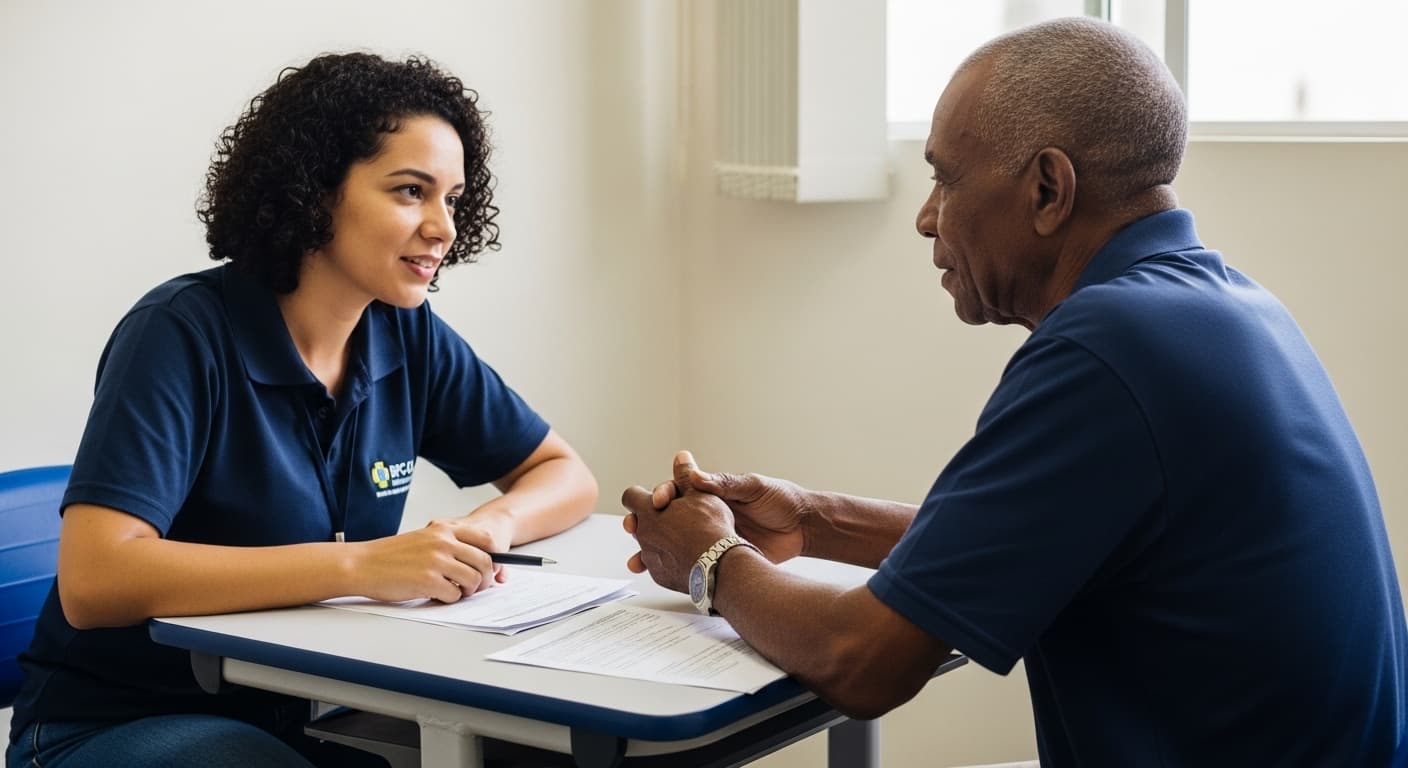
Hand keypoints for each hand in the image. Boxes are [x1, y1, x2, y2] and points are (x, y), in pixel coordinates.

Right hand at [348, 519, 499, 603]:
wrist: (361, 564)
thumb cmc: (390, 555)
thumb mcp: (424, 538)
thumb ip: (449, 544)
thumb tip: (476, 560)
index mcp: (444, 529)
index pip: (485, 539)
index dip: (493, 556)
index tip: (491, 567)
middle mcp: (444, 542)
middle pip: (485, 562)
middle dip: (485, 578)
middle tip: (476, 586)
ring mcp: (437, 561)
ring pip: (474, 580)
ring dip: (469, 591)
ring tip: (455, 591)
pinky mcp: (428, 581)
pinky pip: (455, 595)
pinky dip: (450, 599)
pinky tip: (437, 594)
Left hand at [620, 452, 735, 592]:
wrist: (719, 565)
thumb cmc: (711, 527)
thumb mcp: (700, 494)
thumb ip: (686, 476)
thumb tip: (681, 457)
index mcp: (649, 510)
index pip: (631, 497)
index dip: (639, 495)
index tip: (651, 498)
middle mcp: (644, 533)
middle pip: (636, 523)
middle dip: (648, 520)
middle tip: (665, 519)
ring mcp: (650, 557)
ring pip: (645, 546)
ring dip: (656, 542)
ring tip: (676, 542)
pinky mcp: (660, 576)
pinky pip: (657, 566)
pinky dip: (666, 561)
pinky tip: (683, 558)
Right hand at [646, 451, 807, 562]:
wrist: (804, 528)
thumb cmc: (781, 500)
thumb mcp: (754, 487)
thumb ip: (726, 484)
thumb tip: (694, 476)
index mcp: (712, 492)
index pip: (677, 490)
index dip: (663, 494)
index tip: (658, 501)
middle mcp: (705, 514)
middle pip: (666, 518)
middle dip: (646, 522)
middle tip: (633, 528)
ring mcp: (710, 536)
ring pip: (672, 543)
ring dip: (651, 550)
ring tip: (636, 561)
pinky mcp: (719, 555)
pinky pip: (689, 562)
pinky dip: (670, 569)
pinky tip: (656, 574)